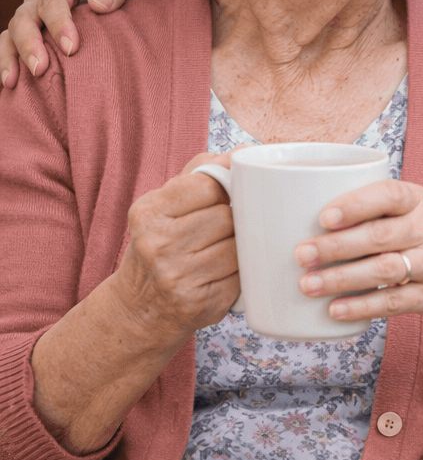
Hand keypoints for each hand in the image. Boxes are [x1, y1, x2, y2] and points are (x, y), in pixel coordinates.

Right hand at [0, 0, 167, 88]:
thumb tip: (98, 4)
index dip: (58, 22)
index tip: (71, 48)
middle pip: (25, 16)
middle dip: (29, 43)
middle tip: (40, 69)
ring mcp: (39, 15)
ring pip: (14, 32)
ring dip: (12, 56)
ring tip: (12, 82)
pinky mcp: (40, 35)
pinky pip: (16, 47)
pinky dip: (10, 62)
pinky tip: (10, 85)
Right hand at [110, 151, 241, 339]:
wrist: (139, 308)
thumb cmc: (161, 244)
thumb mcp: (164, 205)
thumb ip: (201, 173)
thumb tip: (245, 150)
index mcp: (148, 213)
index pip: (206, 185)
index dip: (227, 187)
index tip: (231, 192)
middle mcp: (157, 244)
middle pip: (225, 217)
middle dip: (234, 219)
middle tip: (226, 227)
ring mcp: (177, 277)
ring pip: (237, 246)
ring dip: (240, 246)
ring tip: (225, 248)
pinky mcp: (200, 303)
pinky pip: (241, 276)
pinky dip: (241, 272)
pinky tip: (226, 272)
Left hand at [293, 178, 422, 326]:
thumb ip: (390, 211)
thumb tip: (326, 220)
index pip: (388, 194)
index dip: (355, 204)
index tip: (325, 215)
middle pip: (378, 236)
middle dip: (335, 246)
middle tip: (301, 254)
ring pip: (383, 270)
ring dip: (341, 279)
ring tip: (308, 284)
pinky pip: (394, 303)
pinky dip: (362, 307)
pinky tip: (336, 311)